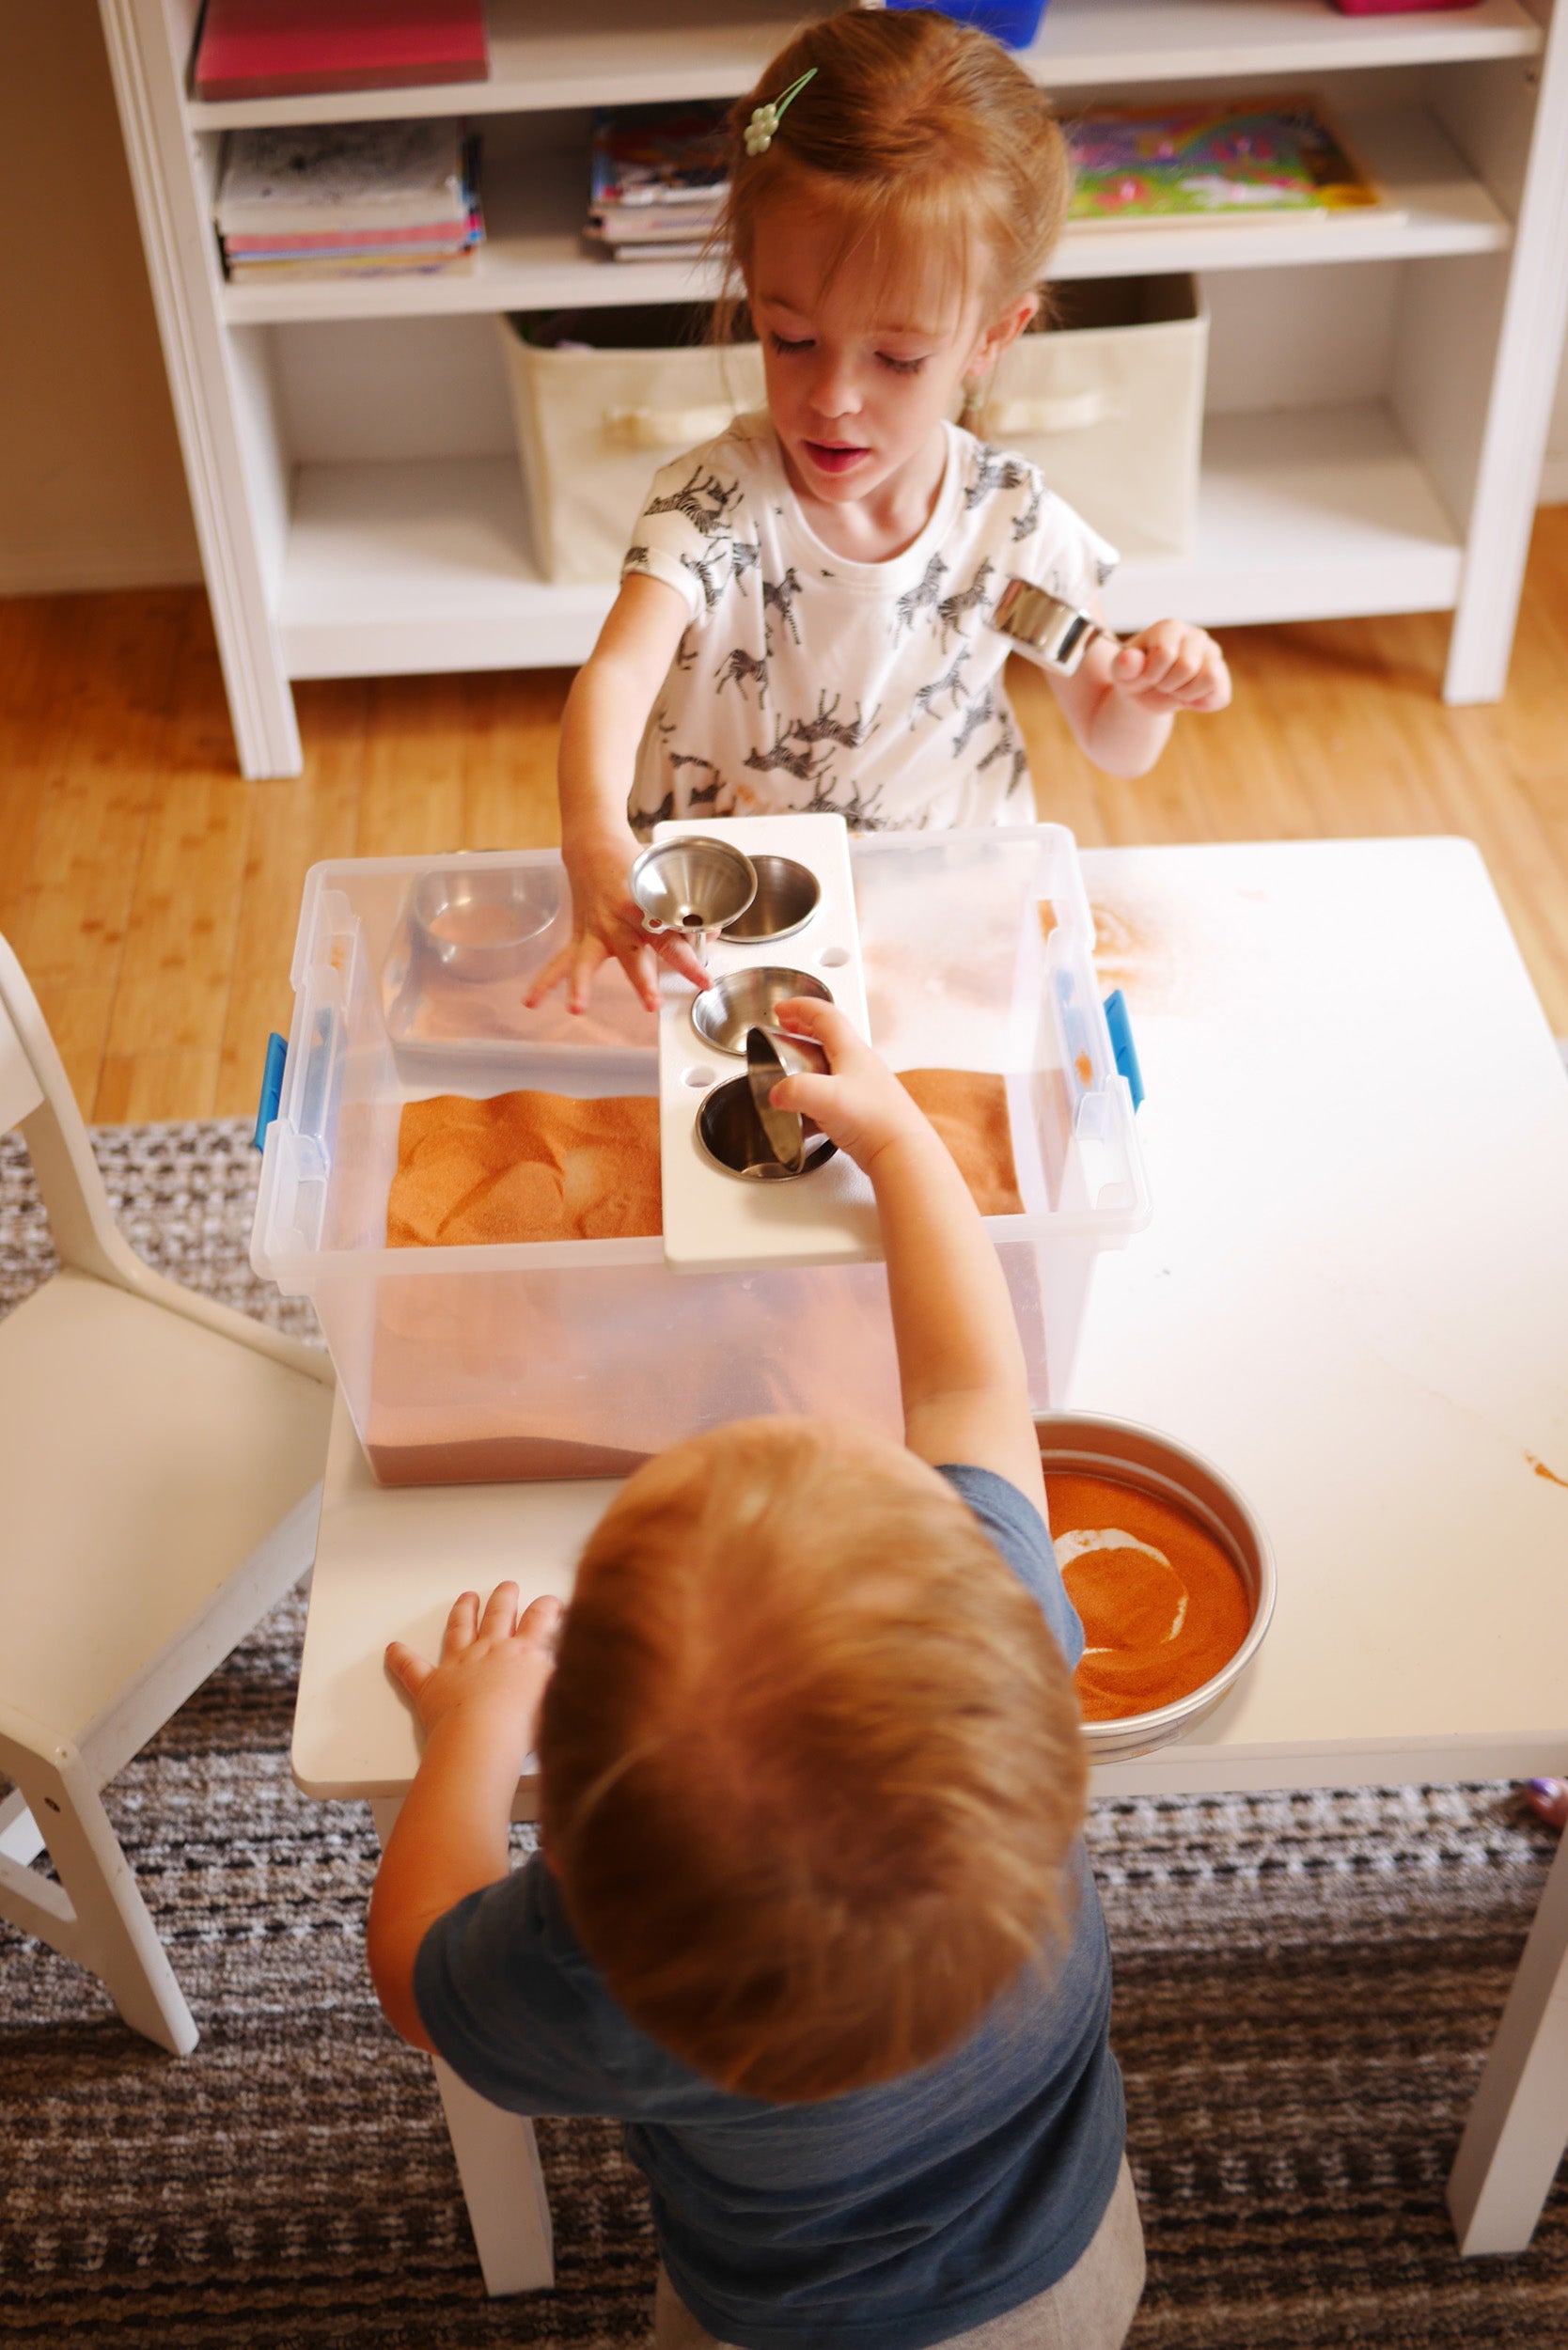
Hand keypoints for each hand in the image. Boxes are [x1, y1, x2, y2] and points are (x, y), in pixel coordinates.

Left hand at [386, 1583, 561, 1763]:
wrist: (484, 1741)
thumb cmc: (524, 1728)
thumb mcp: (563, 1699)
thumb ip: (570, 1678)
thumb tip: (581, 1665)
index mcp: (526, 1653)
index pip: (540, 1619)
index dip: (547, 1607)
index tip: (550, 1602)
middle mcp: (492, 1650)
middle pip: (499, 1613)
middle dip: (504, 1597)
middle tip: (507, 1587)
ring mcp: (460, 1664)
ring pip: (460, 1627)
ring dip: (464, 1611)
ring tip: (466, 1598)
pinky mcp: (432, 1685)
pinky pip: (413, 1668)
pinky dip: (401, 1658)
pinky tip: (393, 1649)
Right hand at [524, 828, 707, 1013]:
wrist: (593, 846)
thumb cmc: (632, 864)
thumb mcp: (664, 882)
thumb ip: (685, 912)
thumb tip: (711, 933)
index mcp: (642, 907)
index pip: (671, 939)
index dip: (689, 961)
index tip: (703, 980)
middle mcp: (617, 922)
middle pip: (632, 955)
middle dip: (642, 980)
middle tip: (651, 1002)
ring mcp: (595, 931)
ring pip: (586, 961)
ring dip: (581, 984)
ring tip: (576, 1007)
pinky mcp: (580, 937)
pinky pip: (560, 962)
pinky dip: (544, 982)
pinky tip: (530, 1002)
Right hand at [767, 998, 928, 1172]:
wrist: (900, 1150)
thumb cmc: (874, 1120)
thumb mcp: (826, 1098)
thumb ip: (795, 1090)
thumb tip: (777, 1092)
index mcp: (852, 1050)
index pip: (824, 1015)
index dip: (799, 1007)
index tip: (781, 1008)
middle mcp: (860, 1064)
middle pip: (829, 1033)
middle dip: (804, 1025)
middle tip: (786, 1025)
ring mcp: (862, 1085)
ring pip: (832, 1060)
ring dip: (809, 1055)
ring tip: (791, 1062)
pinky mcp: (862, 1107)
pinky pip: (835, 1088)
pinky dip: (816, 1087)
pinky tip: (806, 1104)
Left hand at [1107, 620, 1229, 714]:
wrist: (1146, 691)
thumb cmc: (1134, 677)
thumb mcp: (1121, 673)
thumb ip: (1124, 665)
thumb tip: (1129, 658)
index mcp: (1169, 628)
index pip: (1165, 655)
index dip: (1152, 674)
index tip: (1146, 675)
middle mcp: (1195, 635)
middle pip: (1187, 667)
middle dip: (1168, 685)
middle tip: (1160, 683)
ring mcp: (1212, 653)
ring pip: (1211, 678)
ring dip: (1186, 694)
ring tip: (1175, 689)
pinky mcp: (1221, 673)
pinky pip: (1221, 695)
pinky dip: (1203, 704)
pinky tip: (1189, 699)